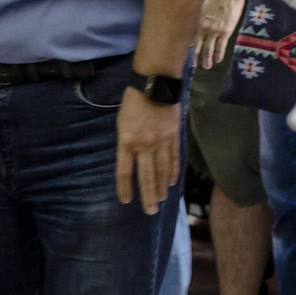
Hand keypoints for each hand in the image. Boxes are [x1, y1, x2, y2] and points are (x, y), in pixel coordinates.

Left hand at [116, 88, 181, 214]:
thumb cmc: (133, 101)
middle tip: (150, 212)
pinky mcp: (174, 136)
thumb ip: (126, 143)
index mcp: (126, 141)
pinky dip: (172, 172)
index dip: (125, 188)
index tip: (126, 201)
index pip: (124, 171)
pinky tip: (171, 183)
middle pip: (145, 176)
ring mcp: (161, 142)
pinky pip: (174, 159)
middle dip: (147, 196)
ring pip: (161, 171)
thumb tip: (130, 161)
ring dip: (160, 188)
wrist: (155, 83)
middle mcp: (144, 145)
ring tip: (161, 201)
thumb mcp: (121, 122)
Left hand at [195, 0, 247, 69]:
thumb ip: (203, 19)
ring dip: (209, 59)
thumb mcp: (205, 8)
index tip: (191, 58)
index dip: (193, 50)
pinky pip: (221, 46)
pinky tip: (218, 59)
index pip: (195, 40)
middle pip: (201, 47)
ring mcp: (216, 30)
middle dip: (199, 58)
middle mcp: (205, 28)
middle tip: (198, 66)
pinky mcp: (226, 31)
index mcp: (200, 22)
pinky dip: (219, 54)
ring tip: (208, 66)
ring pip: (210, 49)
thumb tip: (201, 27)